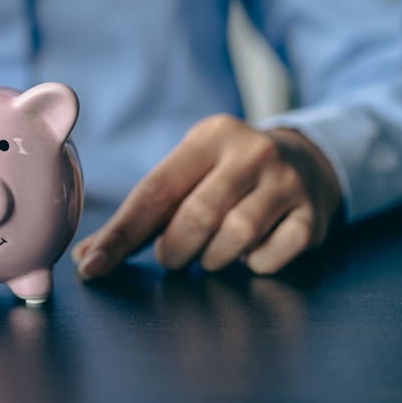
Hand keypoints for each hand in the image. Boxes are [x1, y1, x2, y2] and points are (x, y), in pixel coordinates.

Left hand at [72, 115, 341, 276]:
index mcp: (209, 136)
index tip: (92, 266)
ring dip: (213, 258)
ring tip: (211, 252)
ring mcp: (287, 182)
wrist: (308, 161)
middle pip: (197, 216)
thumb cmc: (226, 175)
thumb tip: (88, 257)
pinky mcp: (313, 215)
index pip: (155, 190)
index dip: (121, 234)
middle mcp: (251, 152)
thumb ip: (143, 214)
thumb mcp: (189, 174)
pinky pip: (270, 257)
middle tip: (172, 257)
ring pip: (235, 237)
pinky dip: (253, 265)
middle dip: (175, 248)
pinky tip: (251, 252)